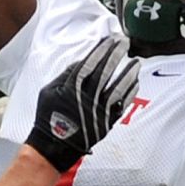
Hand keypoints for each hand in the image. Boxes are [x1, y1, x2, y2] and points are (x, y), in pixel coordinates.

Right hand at [26, 37, 139, 172]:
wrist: (53, 147)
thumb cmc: (48, 116)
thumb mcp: (48, 91)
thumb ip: (65, 75)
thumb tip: (82, 61)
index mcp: (71, 88)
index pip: (90, 63)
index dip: (101, 49)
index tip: (110, 39)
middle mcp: (87, 98)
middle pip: (106, 71)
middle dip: (116, 55)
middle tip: (125, 42)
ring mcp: (99, 111)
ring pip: (118, 88)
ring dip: (128, 73)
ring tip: (136, 62)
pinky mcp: (106, 123)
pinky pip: (122, 105)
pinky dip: (130, 93)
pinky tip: (135, 82)